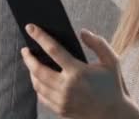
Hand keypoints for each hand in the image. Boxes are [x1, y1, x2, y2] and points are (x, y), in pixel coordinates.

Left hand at [21, 24, 136, 118]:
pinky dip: (37, 86)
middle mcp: (67, 86)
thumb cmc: (112, 84)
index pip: (54, 50)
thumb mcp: (112, 61)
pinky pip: (42, 96)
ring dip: (31, 71)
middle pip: (38, 69)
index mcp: (78, 72)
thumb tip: (82, 32)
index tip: (30, 27)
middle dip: (28, 57)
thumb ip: (98, 43)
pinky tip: (39, 79)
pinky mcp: (60, 109)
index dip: (40, 37)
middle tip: (25, 49)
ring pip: (37, 84)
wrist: (113, 113)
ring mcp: (62, 100)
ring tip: (32, 63)